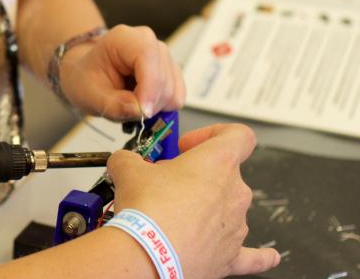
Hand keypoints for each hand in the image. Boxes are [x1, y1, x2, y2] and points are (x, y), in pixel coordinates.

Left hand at [59, 24, 185, 120]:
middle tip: (125, 108)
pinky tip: (141, 101)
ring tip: (130, 102)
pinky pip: (177, 97)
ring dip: (154, 106)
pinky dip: (161, 107)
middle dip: (148, 102)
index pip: (147, 57)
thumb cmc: (86, 79)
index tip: (143, 111)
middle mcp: (149, 42)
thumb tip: (141, 111)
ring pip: (173, 91)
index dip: (149, 87)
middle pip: (164, 79)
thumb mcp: (89, 95)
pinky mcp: (171, 71)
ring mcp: (163, 56)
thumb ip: (113, 105)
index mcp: (124, 38)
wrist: (89, 76)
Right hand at [108, 123, 280, 278]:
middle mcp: (235, 192)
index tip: (189, 145)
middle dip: (196, 175)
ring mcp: (237, 225)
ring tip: (172, 215)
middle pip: (225, 173)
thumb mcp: (127, 168)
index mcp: (218, 162)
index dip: (213, 134)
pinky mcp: (232, 256)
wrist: (148, 255)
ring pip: (227, 208)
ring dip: (205, 207)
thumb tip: (124, 162)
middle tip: (167, 182)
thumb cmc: (148, 211)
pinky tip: (268, 257)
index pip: (238, 135)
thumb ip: (130, 158)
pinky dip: (260, 256)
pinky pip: (253, 255)